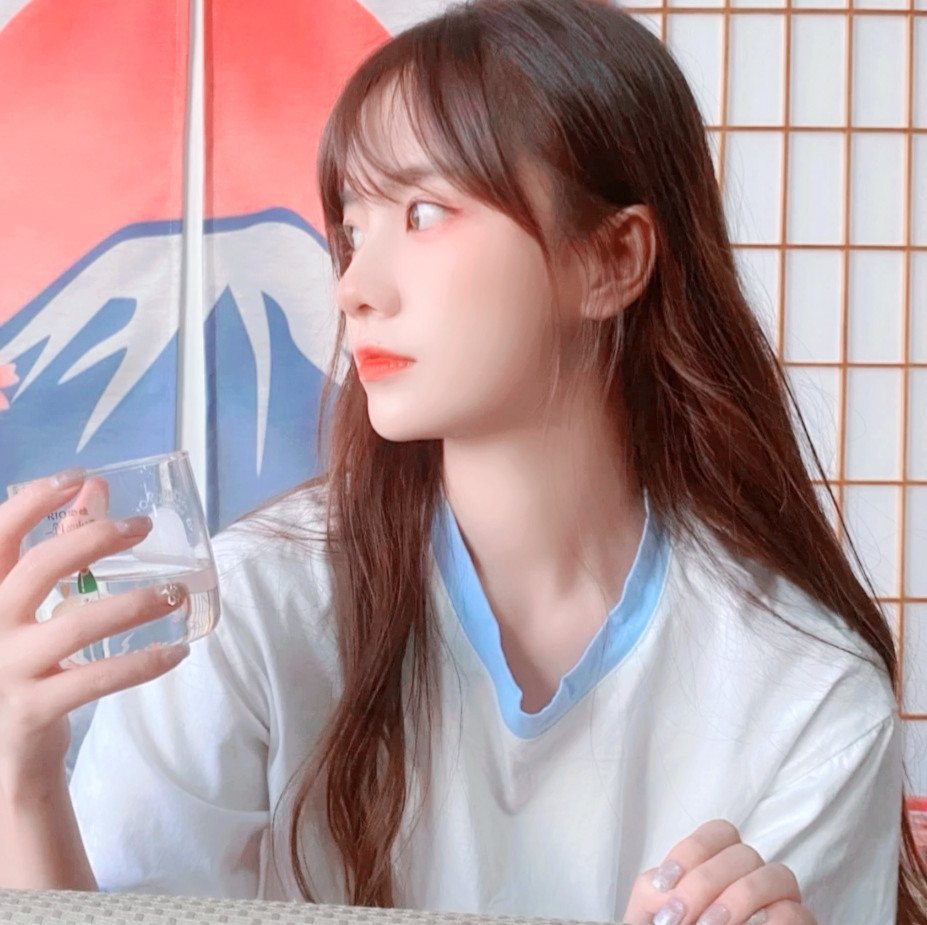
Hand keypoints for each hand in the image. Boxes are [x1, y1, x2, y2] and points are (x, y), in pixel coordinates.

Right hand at [0, 469, 190, 797]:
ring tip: (176, 593)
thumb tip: (94, 490)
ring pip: (77, 626)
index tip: (78, 478)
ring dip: (134, 604)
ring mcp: (7, 670)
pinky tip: (177, 651)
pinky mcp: (33, 710)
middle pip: (39, 569)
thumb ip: (58, 552)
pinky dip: (142, 664)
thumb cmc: (22, 665)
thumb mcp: (27, 608)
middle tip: (143, 526)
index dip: (33, 501)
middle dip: (94, 540)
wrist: (4, 753)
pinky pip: (96, 679)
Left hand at [621, 820, 816, 924]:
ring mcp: (782, 905)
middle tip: (678, 917)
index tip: (664, 885)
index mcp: (722, 865)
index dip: (691, 850)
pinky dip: (769, 922)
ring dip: (739, 898)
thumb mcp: (653, 915)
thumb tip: (668, 890)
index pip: (720, 831)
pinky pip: (797, 914)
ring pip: (779, 876)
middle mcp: (756, 878)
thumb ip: (654, 894)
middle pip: (744, 853)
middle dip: (705, 882)